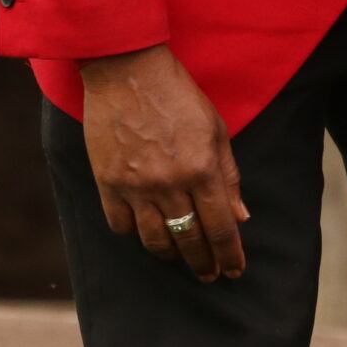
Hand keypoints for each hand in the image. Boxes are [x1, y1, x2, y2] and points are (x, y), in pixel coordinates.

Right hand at [78, 44, 249, 281]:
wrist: (126, 71)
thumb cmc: (178, 97)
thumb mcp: (216, 132)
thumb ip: (229, 177)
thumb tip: (240, 217)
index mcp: (202, 171)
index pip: (222, 229)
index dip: (230, 256)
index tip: (234, 271)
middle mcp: (169, 184)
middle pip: (190, 241)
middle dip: (203, 264)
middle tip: (208, 275)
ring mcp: (135, 185)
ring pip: (154, 239)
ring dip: (171, 255)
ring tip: (180, 257)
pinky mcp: (106, 181)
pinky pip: (120, 224)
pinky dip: (134, 233)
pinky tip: (145, 232)